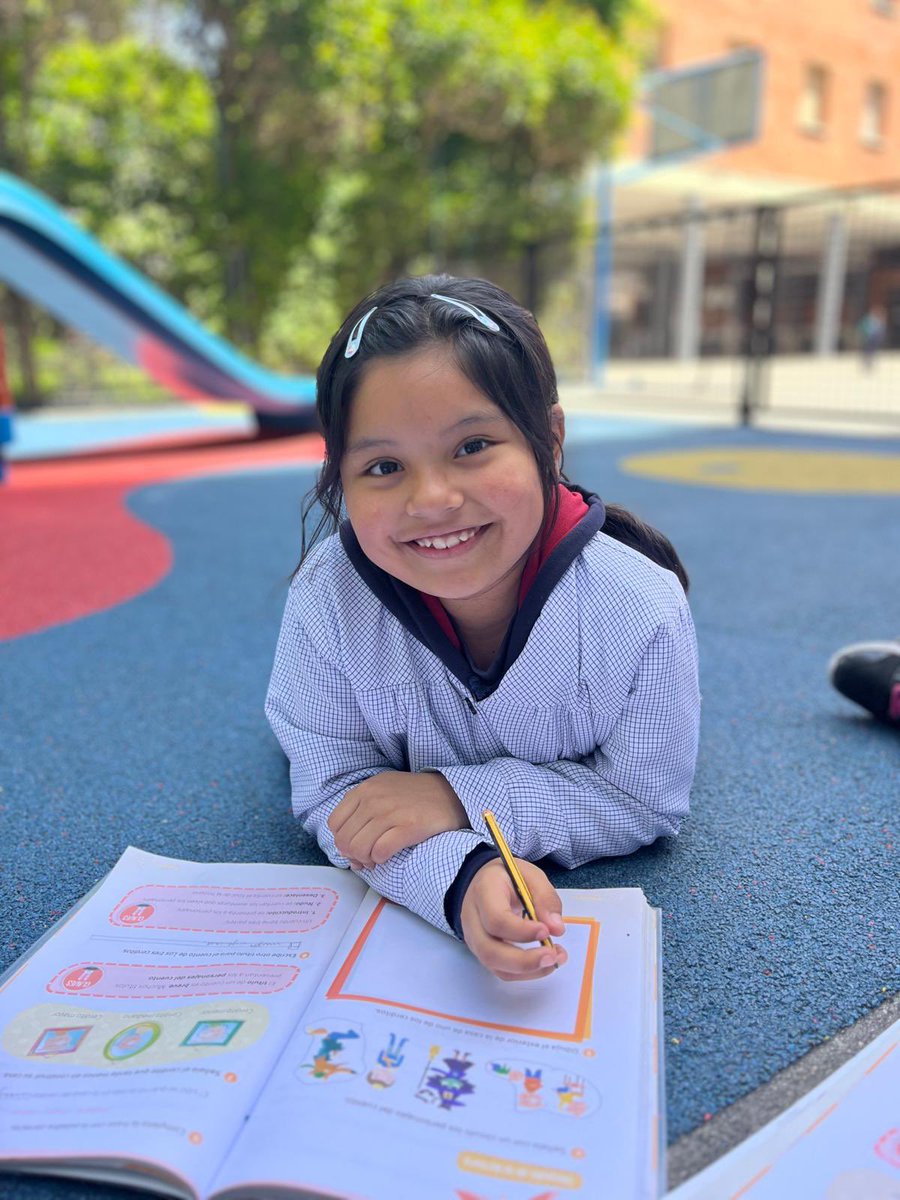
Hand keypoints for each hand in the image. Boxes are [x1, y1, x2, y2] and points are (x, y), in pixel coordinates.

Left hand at [328, 771, 468, 868]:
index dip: (342, 840)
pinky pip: (379, 852)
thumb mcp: (384, 789)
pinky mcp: (408, 827)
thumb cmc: (416, 796)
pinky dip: (380, 860)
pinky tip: (388, 856)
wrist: (452, 794)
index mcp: (365, 789)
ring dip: (366, 860)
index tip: (355, 847)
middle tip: (366, 858)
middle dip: (353, 855)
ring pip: (359, 848)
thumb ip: (362, 811)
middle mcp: (374, 799)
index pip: (335, 823)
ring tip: (377, 859)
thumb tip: (347, 850)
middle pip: (345, 840)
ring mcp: (390, 812)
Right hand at [460, 858, 566, 980]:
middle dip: (524, 960)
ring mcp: (475, 939)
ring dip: (528, 970)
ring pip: (495, 965)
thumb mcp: (530, 875)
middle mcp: (472, 919)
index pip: (495, 919)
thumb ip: (545, 898)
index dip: (521, 931)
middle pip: (489, 950)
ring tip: (555, 959)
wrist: (484, 883)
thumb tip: (557, 928)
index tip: (546, 931)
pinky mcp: (483, 952)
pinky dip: (526, 972)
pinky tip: (545, 963)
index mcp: (483, 892)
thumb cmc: (507, 878)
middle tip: (553, 956)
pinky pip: (502, 970)